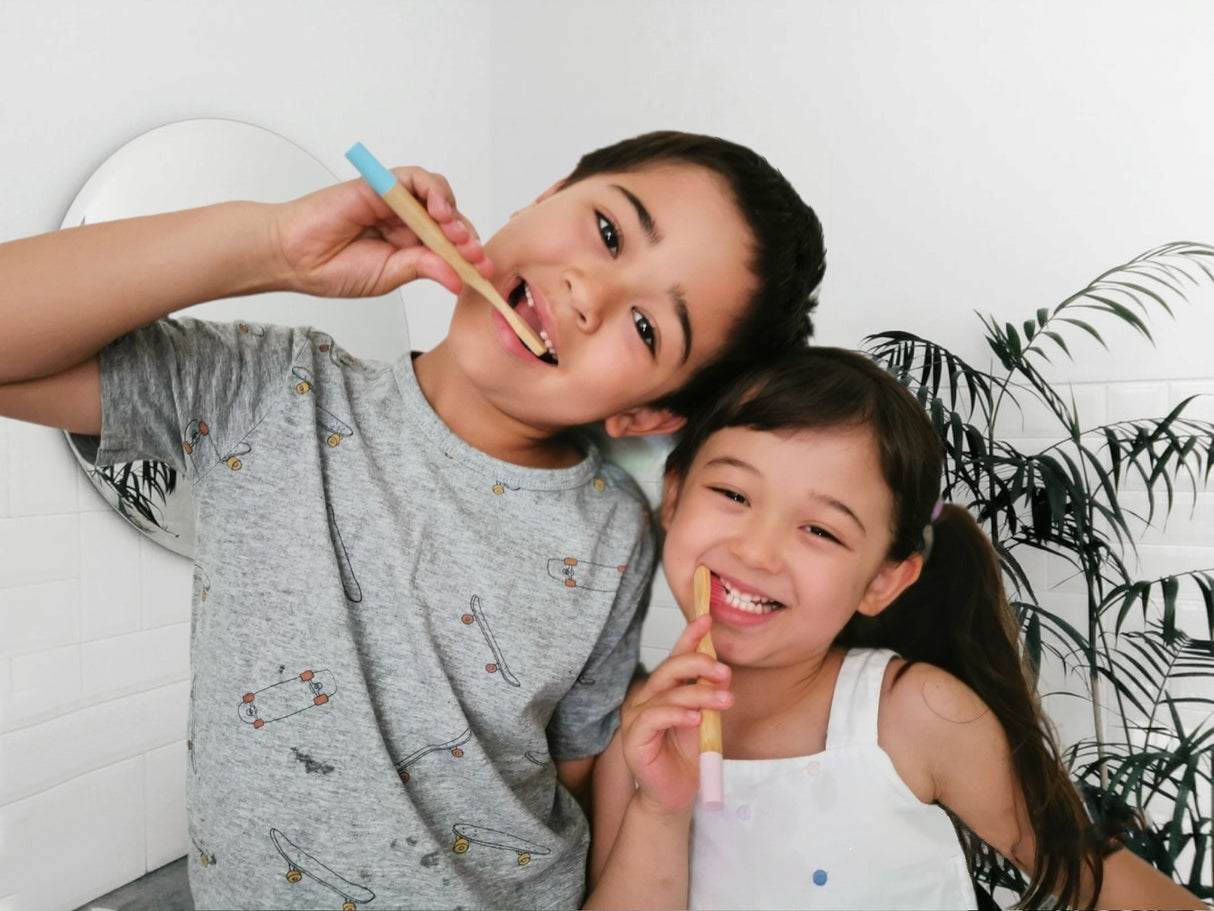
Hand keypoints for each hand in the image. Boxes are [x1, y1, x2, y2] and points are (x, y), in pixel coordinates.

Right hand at [270, 165, 491, 298]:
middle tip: (473, 255)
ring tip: (454, 233)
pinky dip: (432, 189)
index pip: (450, 247)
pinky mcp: (383, 184)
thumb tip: (458, 278)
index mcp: (412, 247)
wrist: (295, 256)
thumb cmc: (333, 268)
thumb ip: (423, 268)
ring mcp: (396, 202)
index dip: (469, 256)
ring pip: (438, 195)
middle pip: (450, 220)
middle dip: (466, 237)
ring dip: (452, 213)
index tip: (483, 271)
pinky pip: (416, 178)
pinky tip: (437, 209)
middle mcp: (407, 222)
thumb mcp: (390, 275)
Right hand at [620, 615, 732, 815]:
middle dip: (699, 664)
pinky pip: (654, 718)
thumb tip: (722, 669)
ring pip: (667, 693)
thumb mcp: (704, 718)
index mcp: (662, 689)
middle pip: (669, 669)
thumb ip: (706, 694)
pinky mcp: (633, 738)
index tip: (707, 620)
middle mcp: (646, 697)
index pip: (676, 656)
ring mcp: (636, 716)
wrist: (676, 794)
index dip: (689, 637)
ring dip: (699, 694)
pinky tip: (696, 719)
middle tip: (725, 672)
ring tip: (725, 700)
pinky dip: (677, 715)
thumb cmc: (688, 756)